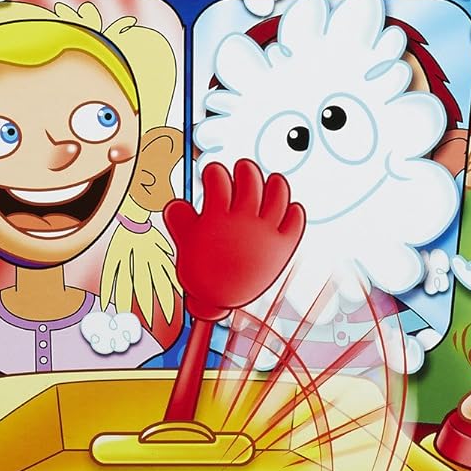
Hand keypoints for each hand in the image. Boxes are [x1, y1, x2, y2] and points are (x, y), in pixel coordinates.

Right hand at [163, 159, 304, 321]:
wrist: (218, 302)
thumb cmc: (201, 273)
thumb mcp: (185, 245)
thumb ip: (180, 220)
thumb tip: (176, 202)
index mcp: (217, 218)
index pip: (218, 181)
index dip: (214, 172)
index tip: (213, 172)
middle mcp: (244, 221)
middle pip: (250, 182)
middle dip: (245, 170)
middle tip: (243, 168)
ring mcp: (265, 232)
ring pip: (277, 196)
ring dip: (275, 184)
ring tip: (272, 180)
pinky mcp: (282, 247)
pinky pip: (294, 222)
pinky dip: (294, 212)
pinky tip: (290, 207)